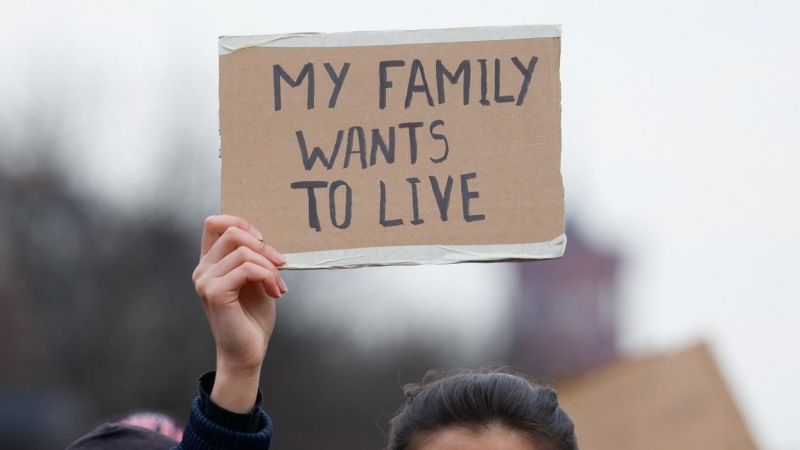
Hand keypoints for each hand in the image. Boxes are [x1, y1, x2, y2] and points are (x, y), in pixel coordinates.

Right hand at [192, 215, 286, 412]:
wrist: (248, 352)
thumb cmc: (252, 319)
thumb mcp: (257, 280)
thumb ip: (255, 258)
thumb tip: (266, 240)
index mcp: (210, 263)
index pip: (215, 223)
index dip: (241, 223)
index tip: (263, 242)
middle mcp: (203, 269)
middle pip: (231, 232)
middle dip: (263, 246)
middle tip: (281, 264)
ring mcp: (205, 281)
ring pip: (243, 250)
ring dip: (269, 266)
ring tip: (278, 286)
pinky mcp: (215, 293)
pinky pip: (247, 268)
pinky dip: (267, 276)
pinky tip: (275, 292)